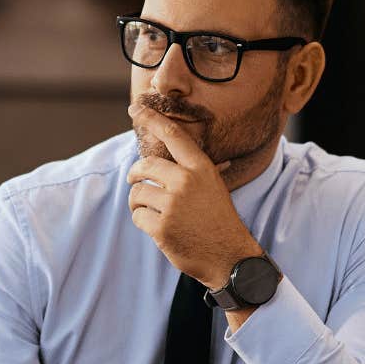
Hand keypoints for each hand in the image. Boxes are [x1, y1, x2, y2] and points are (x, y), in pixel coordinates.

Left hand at [127, 103, 262, 290]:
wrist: (229, 256)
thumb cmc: (217, 219)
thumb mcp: (212, 186)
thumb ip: (189, 170)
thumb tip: (160, 157)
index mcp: (201, 168)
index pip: (173, 136)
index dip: (152, 119)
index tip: (135, 108)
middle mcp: (187, 182)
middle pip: (145, 165)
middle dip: (135, 174)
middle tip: (136, 180)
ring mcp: (174, 205)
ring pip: (137, 192)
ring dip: (139, 202)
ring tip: (153, 211)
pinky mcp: (162, 227)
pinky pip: (137, 216)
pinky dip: (143, 221)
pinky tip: (159, 227)